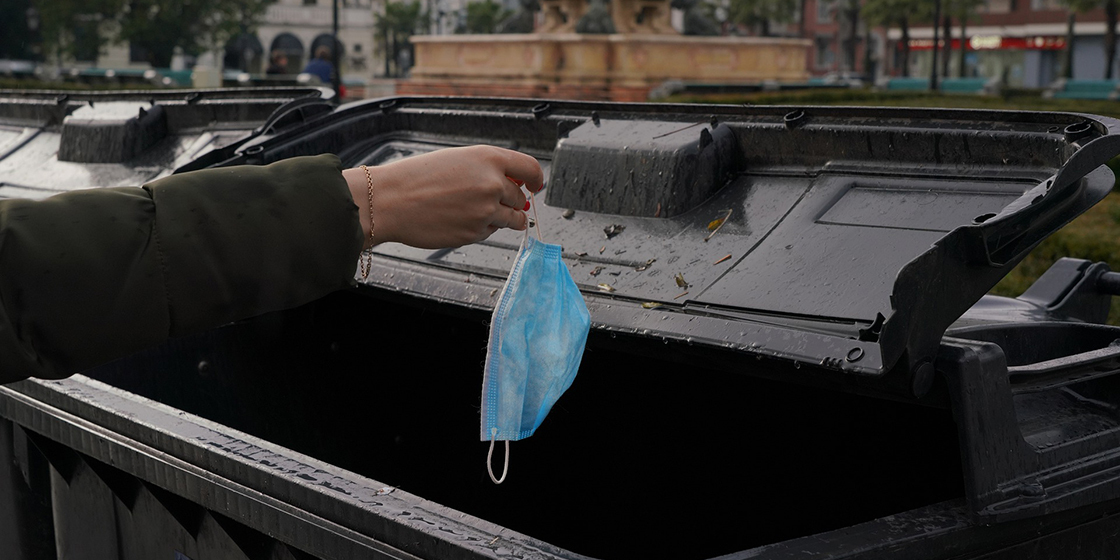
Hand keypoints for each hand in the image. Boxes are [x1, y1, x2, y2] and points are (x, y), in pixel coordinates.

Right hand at [343, 145, 543, 248]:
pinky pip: (490, 232)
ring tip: (478, 213)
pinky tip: (459, 220)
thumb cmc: (417, 178)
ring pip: (512, 219)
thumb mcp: (457, 159)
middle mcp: (492, 184)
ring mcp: (486, 211)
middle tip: (490, 200)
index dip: (536, 179)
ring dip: (503, 218)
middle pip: (520, 197)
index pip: (531, 168)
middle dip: (512, 200)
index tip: (536, 185)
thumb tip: (513, 184)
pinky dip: (482, 228)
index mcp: (488, 159)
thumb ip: (487, 169)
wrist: (390, 201)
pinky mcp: (475, 234)